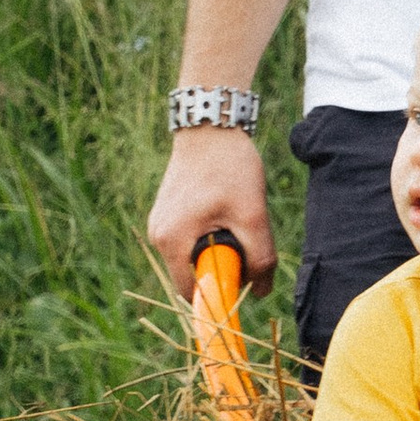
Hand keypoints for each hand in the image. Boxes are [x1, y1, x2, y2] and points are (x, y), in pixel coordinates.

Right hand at [147, 127, 274, 296]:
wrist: (210, 127)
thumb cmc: (230, 168)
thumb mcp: (252, 215)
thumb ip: (260, 258)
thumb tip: (262, 292)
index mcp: (171, 241)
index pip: (191, 293)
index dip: (219, 292)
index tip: (243, 277)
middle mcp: (158, 236)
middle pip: (192, 274)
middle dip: (221, 266)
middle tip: (242, 238)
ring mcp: (159, 224)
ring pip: (192, 256)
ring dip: (217, 249)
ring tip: (232, 219)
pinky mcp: (167, 214)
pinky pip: (189, 240)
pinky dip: (209, 235)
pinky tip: (222, 211)